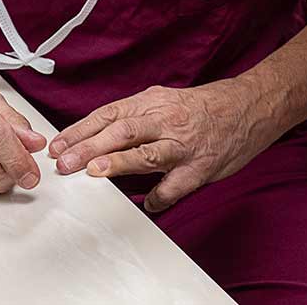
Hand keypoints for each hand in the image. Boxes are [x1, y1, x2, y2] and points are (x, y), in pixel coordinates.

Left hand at [48, 79, 272, 211]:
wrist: (249, 106)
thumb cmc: (202, 108)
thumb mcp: (164, 101)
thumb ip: (134, 117)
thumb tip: (95, 136)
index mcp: (152, 103)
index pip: (108, 115)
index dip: (79, 130)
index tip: (57, 146)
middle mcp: (165, 121)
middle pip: (121, 131)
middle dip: (88, 147)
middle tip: (64, 163)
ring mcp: (183, 144)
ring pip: (147, 152)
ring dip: (118, 163)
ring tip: (94, 172)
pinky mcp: (200, 166)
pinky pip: (176, 185)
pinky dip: (160, 197)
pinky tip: (148, 204)